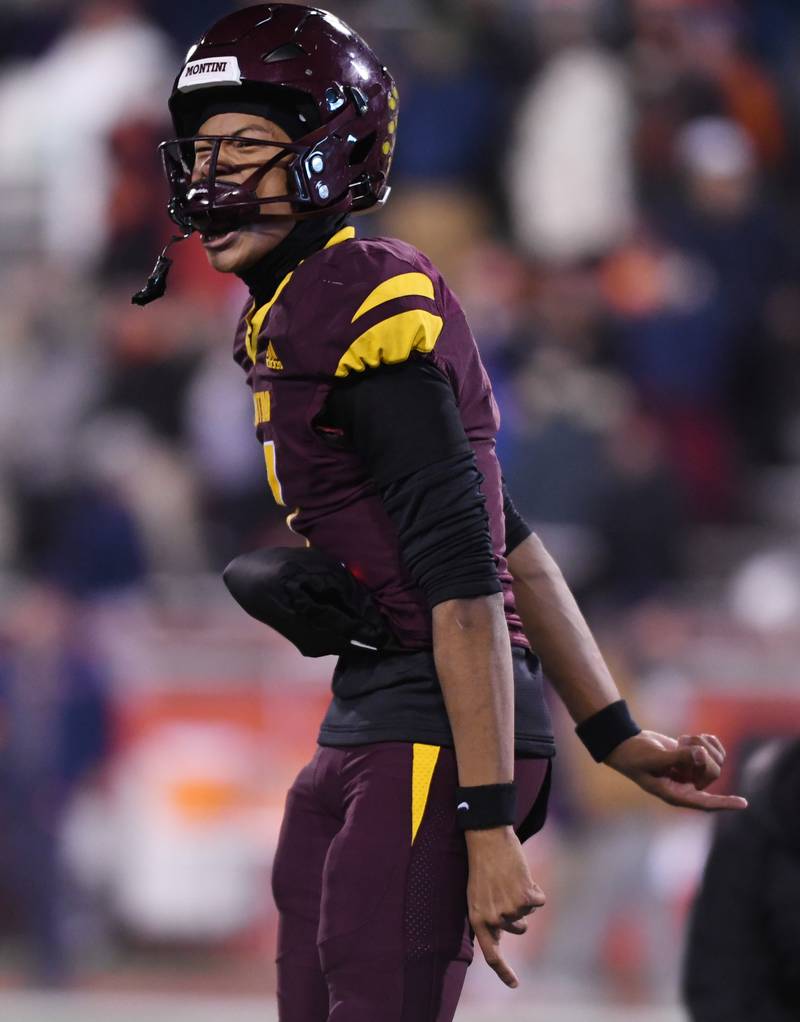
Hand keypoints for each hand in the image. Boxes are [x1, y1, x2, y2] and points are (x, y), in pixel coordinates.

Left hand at [465, 826, 545, 987]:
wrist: (487, 838)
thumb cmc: (482, 864)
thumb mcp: (477, 895)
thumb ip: (489, 916)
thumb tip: (504, 933)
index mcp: (477, 920)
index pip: (491, 955)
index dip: (503, 972)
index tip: (515, 984)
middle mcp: (494, 919)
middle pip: (519, 928)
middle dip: (519, 912)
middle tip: (506, 887)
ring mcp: (511, 910)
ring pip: (529, 912)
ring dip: (524, 896)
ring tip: (509, 877)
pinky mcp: (526, 897)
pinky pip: (540, 901)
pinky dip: (535, 888)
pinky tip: (521, 874)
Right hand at [605, 730, 747, 810]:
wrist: (628, 745)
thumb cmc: (636, 756)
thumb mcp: (654, 757)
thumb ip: (678, 757)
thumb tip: (702, 755)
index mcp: (676, 793)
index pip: (705, 802)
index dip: (725, 803)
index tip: (744, 804)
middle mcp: (688, 785)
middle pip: (713, 773)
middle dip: (703, 754)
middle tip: (684, 743)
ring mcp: (693, 772)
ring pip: (716, 761)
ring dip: (703, 745)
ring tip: (683, 739)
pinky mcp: (695, 759)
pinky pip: (715, 750)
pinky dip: (708, 740)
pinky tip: (692, 738)